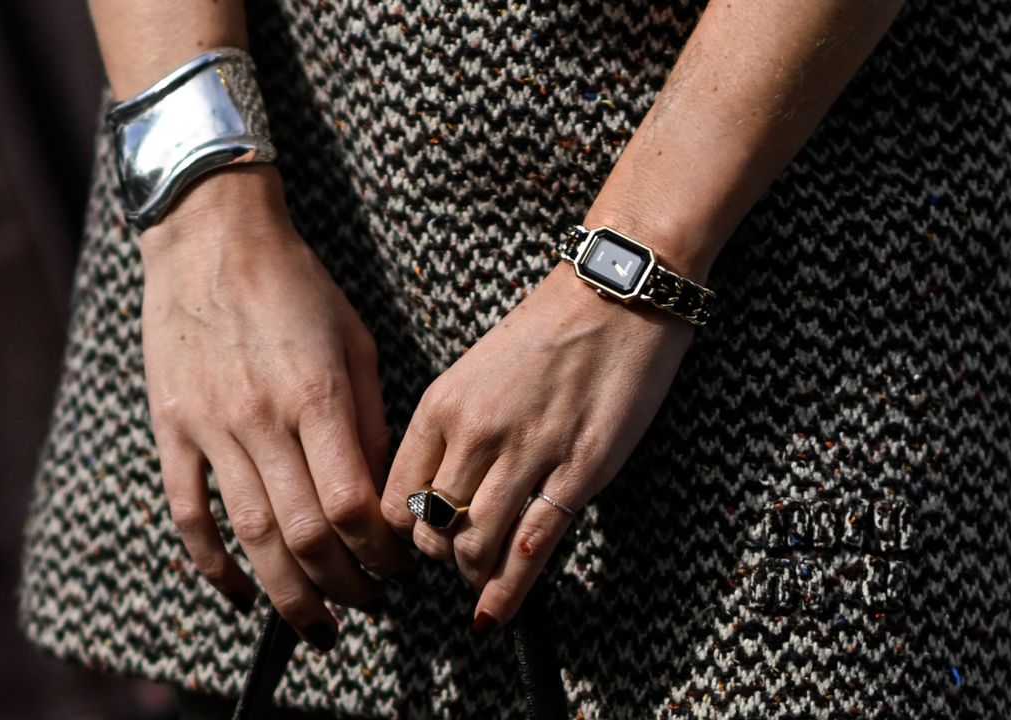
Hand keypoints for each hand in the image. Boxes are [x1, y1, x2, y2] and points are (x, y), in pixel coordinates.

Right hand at [139, 166, 412, 650]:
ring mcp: (211, 428)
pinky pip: (189, 513)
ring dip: (287, 593)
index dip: (378, 553)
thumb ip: (370, 423)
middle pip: (305, 535)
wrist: (211, 240)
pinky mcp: (173, 429)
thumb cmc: (297, 287)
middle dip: (342, 587)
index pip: (352, 506)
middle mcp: (262, 420)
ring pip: (250, 536)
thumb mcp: (355, 342)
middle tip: (366, 608)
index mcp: (317, 396)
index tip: (395, 567)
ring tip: (317, 625)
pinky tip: (238, 594)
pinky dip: (212, 565)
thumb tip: (381, 497)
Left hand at [380, 259, 695, 629]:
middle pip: (430, 528)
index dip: (399, 535)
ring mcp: (528, 452)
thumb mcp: (475, 372)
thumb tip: (433, 490)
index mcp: (441, 406)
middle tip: (453, 564)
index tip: (412, 547)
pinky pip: (532, 545)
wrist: (616, 294)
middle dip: (437, 559)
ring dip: (473, 576)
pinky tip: (496, 614)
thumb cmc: (547, 333)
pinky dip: (510, 591)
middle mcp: (476, 432)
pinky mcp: (580, 469)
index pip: (394, 496)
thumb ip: (450, 430)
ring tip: (480, 582)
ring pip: (475, 545)